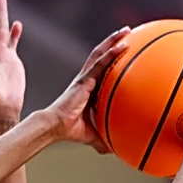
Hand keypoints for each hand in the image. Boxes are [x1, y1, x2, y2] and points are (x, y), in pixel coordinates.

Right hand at [44, 27, 129, 148]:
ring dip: (113, 41)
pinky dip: (111, 53)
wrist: (56, 127)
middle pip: (101, 56)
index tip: (123, 53)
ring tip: (126, 31)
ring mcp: (85, 78)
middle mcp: (86, 80)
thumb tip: (116, 152)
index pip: (101, 70)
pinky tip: (123, 45)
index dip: (111, 60)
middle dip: (113, 43)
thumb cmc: (69, 130)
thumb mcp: (92, 135)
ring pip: (100, 53)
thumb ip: (104, 139)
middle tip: (127, 34)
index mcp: (87, 90)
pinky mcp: (84, 80)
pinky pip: (100, 63)